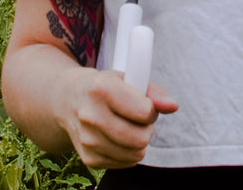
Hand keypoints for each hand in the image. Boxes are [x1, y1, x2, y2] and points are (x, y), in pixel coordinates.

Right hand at [57, 67, 178, 168]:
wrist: (70, 100)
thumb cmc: (107, 87)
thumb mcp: (129, 79)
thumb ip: (155, 92)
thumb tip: (172, 106)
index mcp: (101, 89)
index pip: (144, 111)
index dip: (151, 109)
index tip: (144, 103)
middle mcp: (91, 115)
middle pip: (140, 138)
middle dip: (147, 128)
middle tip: (140, 119)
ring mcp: (88, 139)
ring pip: (135, 154)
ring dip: (139, 142)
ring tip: (129, 126)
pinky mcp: (89, 158)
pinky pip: (125, 164)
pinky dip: (128, 153)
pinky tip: (119, 137)